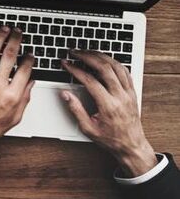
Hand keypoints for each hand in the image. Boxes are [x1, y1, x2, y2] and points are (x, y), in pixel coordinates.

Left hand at [0, 26, 34, 162]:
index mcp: (12, 95)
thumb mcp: (16, 116)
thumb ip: (25, 97)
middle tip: (18, 32)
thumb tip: (31, 81)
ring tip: (4, 29)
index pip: (25, 70)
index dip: (29, 58)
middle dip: (15, 40)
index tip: (31, 53)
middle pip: (9, 55)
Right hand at [62, 50, 157, 176]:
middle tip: (75, 52)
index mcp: (109, 106)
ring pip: (117, 66)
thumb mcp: (88, 128)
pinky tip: (104, 60)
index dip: (75, 70)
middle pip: (105, 68)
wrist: (132, 146)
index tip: (66, 64)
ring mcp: (128, 94)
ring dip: (101, 56)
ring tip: (88, 52)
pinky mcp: (132, 93)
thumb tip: (65, 94)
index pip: (90, 80)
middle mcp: (121, 97)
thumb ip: (75, 110)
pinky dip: (114, 62)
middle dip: (87, 56)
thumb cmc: (111, 139)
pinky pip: (125, 72)